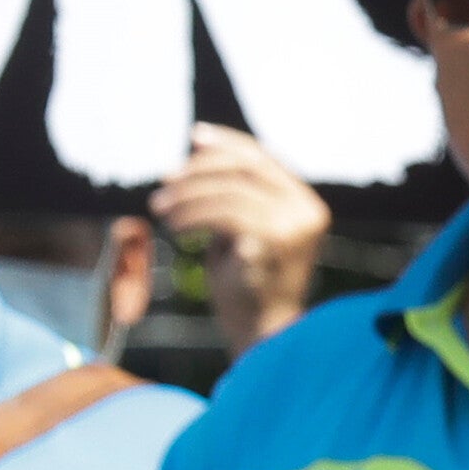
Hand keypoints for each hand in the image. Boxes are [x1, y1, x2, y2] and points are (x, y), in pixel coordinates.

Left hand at [131, 124, 331, 351]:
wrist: (263, 333)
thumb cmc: (248, 282)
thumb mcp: (245, 226)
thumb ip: (235, 192)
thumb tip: (198, 147)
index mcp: (307, 204)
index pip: (264, 158)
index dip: (227, 142)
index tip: (193, 137)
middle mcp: (307, 212)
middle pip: (245, 168)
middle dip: (196, 172)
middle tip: (162, 186)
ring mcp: (293, 230)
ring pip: (229, 193)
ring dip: (186, 198)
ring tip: (161, 211)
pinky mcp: (271, 248)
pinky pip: (223, 217)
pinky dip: (193, 218)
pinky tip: (175, 228)